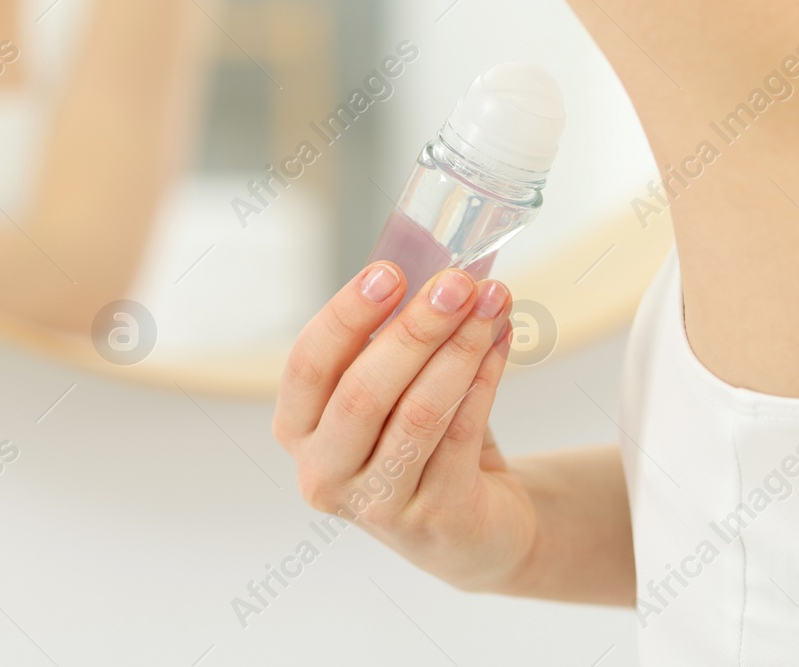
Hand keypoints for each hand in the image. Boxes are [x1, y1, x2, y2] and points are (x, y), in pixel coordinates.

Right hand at [272, 263, 537, 592]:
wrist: (472, 527)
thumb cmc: (420, 442)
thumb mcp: (391, 392)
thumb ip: (396, 340)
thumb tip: (440, 270)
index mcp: (298, 430)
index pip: (308, 366)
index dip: (346, 315)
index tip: (389, 272)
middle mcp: (324, 473)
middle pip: (363, 392)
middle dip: (414, 329)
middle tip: (457, 282)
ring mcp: (376, 505)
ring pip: (418, 414)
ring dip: (460, 348)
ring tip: (491, 302)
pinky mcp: (433, 519)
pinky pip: (461, 436)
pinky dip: (485, 379)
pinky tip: (500, 340)